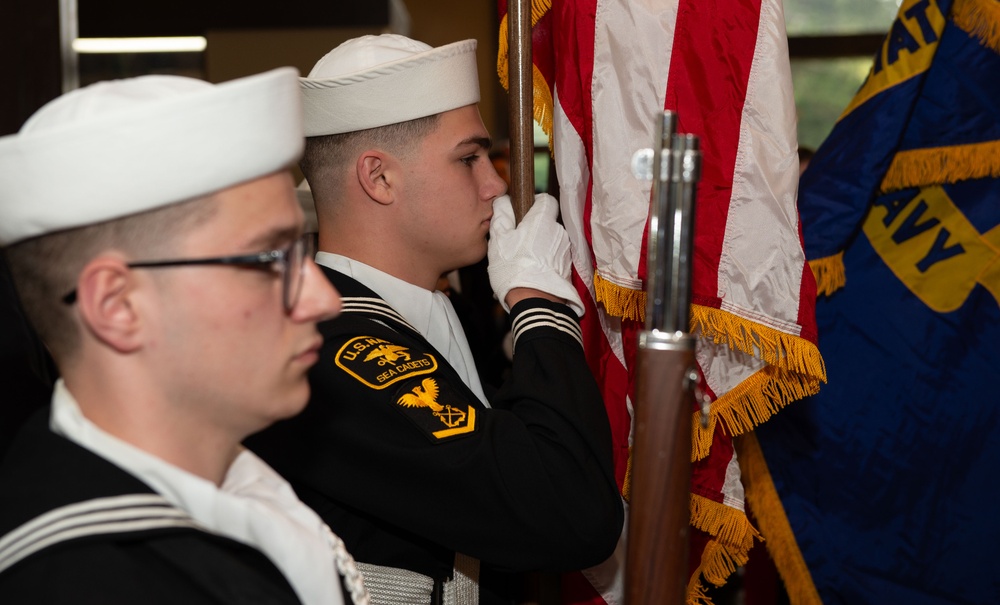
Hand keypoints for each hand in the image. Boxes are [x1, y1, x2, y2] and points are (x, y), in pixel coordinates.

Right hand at [487, 194, 584, 316]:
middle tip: (516, 243)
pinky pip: (554, 257)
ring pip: (550, 240)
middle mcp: (559, 232)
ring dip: (539, 246)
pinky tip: (531, 273)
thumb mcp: (499, 240)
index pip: (546, 200)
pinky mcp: (568, 267)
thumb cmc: (513, 269)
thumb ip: (501, 216)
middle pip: (547, 222)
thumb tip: (503, 201)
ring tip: (522, 262)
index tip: (522, 214)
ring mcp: (565, 250)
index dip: (534, 204)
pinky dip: (545, 261)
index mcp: (543, 221)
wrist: (535, 303)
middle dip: (533, 229)